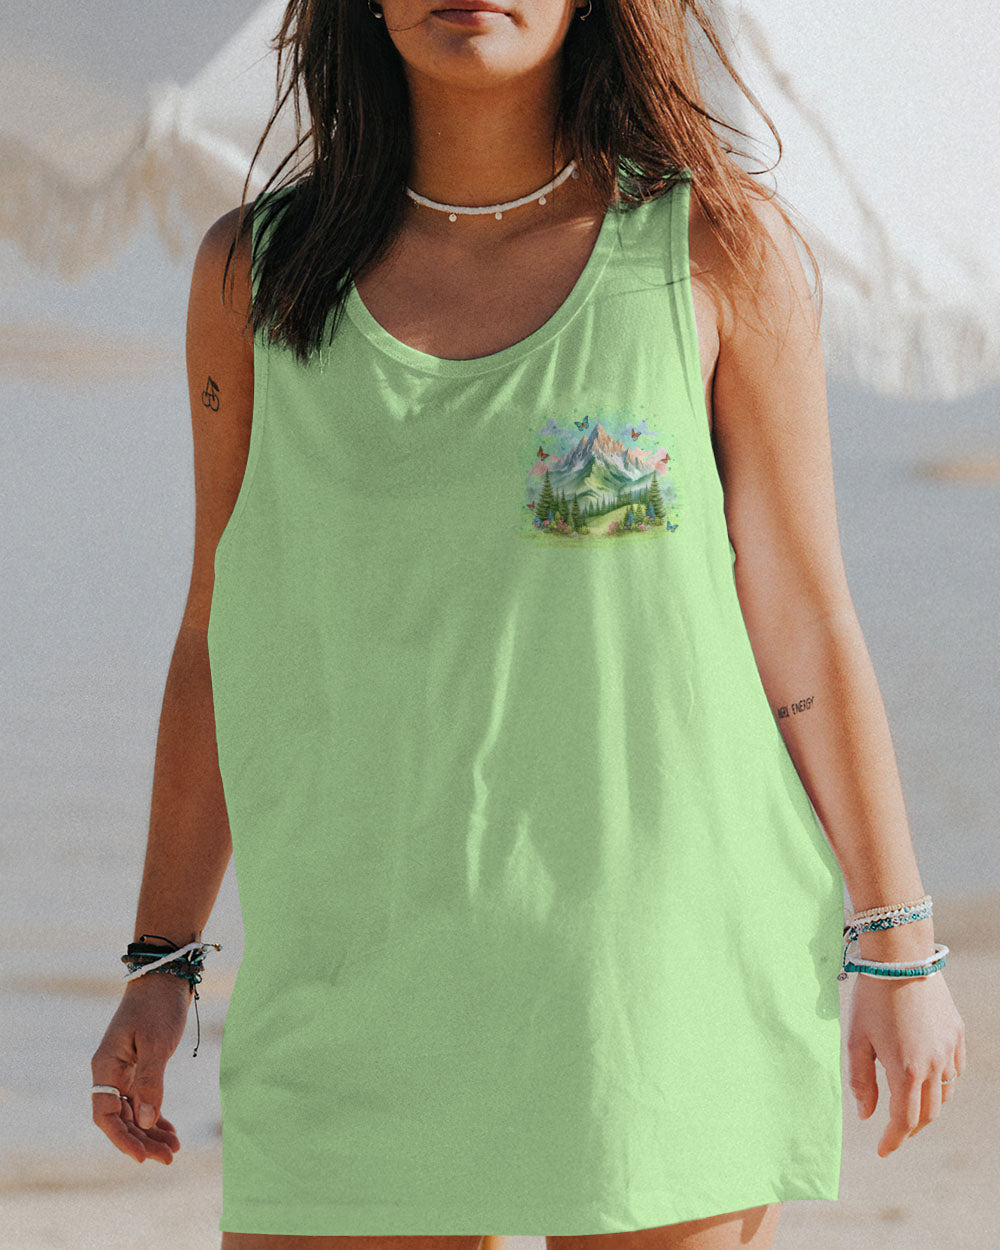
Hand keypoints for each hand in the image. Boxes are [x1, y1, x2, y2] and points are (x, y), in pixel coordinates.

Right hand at [90, 972, 192, 1163]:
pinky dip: (155, 1116)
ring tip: (174, 1150)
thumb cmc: (158, 1006)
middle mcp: (111, 1072)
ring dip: (151, 1132)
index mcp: (106, 1067)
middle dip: (142, 1140)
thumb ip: (151, 1082)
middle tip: (169, 1158)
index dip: (122, 1138)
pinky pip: (143, 1100)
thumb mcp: (156, 1044)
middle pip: (121, 1118)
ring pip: (133, 1112)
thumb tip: (147, 1121)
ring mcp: (125, 1070)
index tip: (143, 1156)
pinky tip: (169, 1131)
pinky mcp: (140, 1066)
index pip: (106, 1115)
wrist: (166, 975)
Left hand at [846, 968, 965, 1156]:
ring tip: (910, 1105)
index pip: (904, 1121)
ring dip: (928, 1106)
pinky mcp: (956, 1033)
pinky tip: (930, 1078)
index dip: (893, 1140)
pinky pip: (955, 1070)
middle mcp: (933, 1066)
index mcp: (906, 1071)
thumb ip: (861, 1080)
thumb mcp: (856, 1039)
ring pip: (945, 1093)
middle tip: (894, 1131)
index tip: (882, 1150)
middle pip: (928, 1113)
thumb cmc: (871, 998)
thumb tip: (866, 1114)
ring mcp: (948, 1050)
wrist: (901, 958)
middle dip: (910, 1127)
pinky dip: (943, 1082)